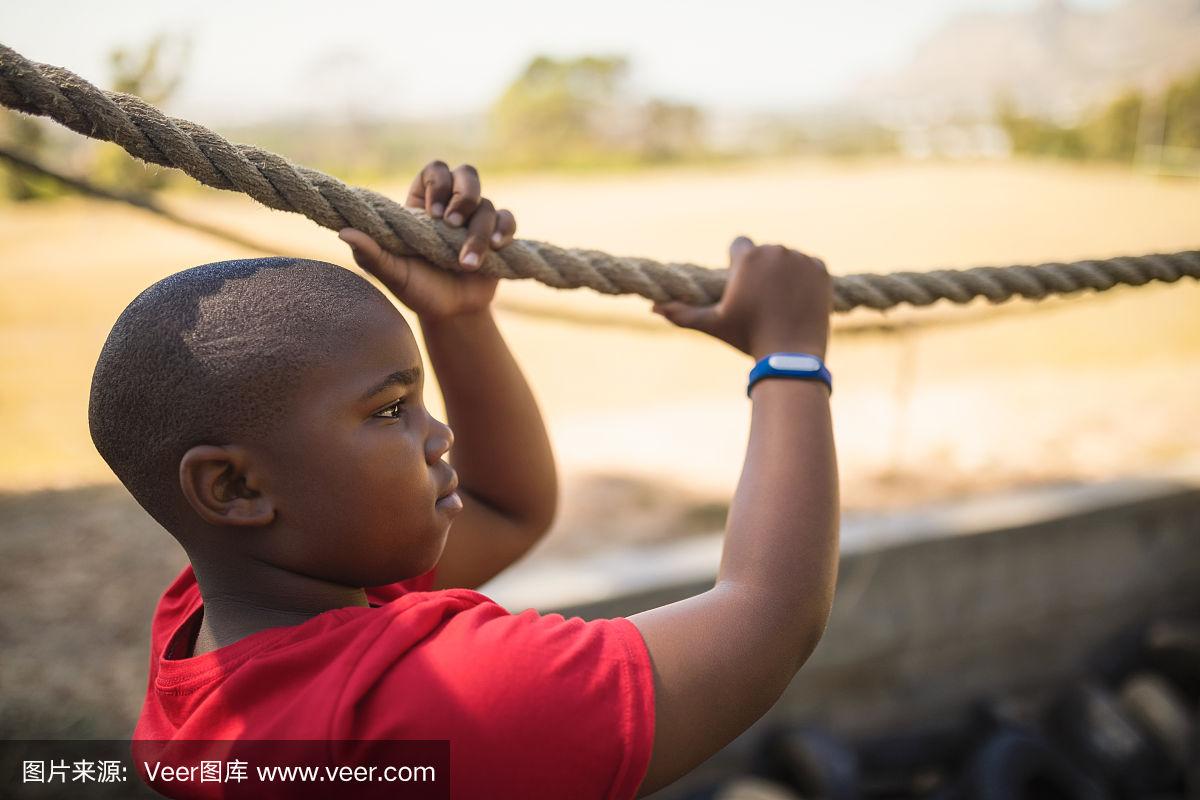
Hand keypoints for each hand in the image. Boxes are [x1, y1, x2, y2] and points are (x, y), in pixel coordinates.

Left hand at [339, 160, 516, 321]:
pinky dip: (504, 230)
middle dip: (463, 195)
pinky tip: (496, 247)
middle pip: (467, 174)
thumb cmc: (418, 290)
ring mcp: (477, 220)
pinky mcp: (498, 236)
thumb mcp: (393, 273)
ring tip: (466, 262)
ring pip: (487, 204)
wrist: (453, 314)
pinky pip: (508, 220)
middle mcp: (453, 207)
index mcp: (424, 206)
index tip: (431, 212)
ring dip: (478, 231)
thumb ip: (372, 253)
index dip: (437, 182)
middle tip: (450, 223)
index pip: (434, 171)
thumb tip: (343, 233)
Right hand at [651, 237, 831, 360]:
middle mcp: (775, 250)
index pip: (739, 244)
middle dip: (761, 271)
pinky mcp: (822, 269)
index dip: (738, 265)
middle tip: (761, 302)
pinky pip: (809, 266)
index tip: (741, 286)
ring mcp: (801, 259)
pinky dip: (804, 279)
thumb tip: (653, 308)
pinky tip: (797, 301)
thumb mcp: (713, 325)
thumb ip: (682, 312)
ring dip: (783, 274)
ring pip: (787, 259)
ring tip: (779, 304)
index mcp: (748, 257)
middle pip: (764, 252)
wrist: (791, 356)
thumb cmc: (747, 338)